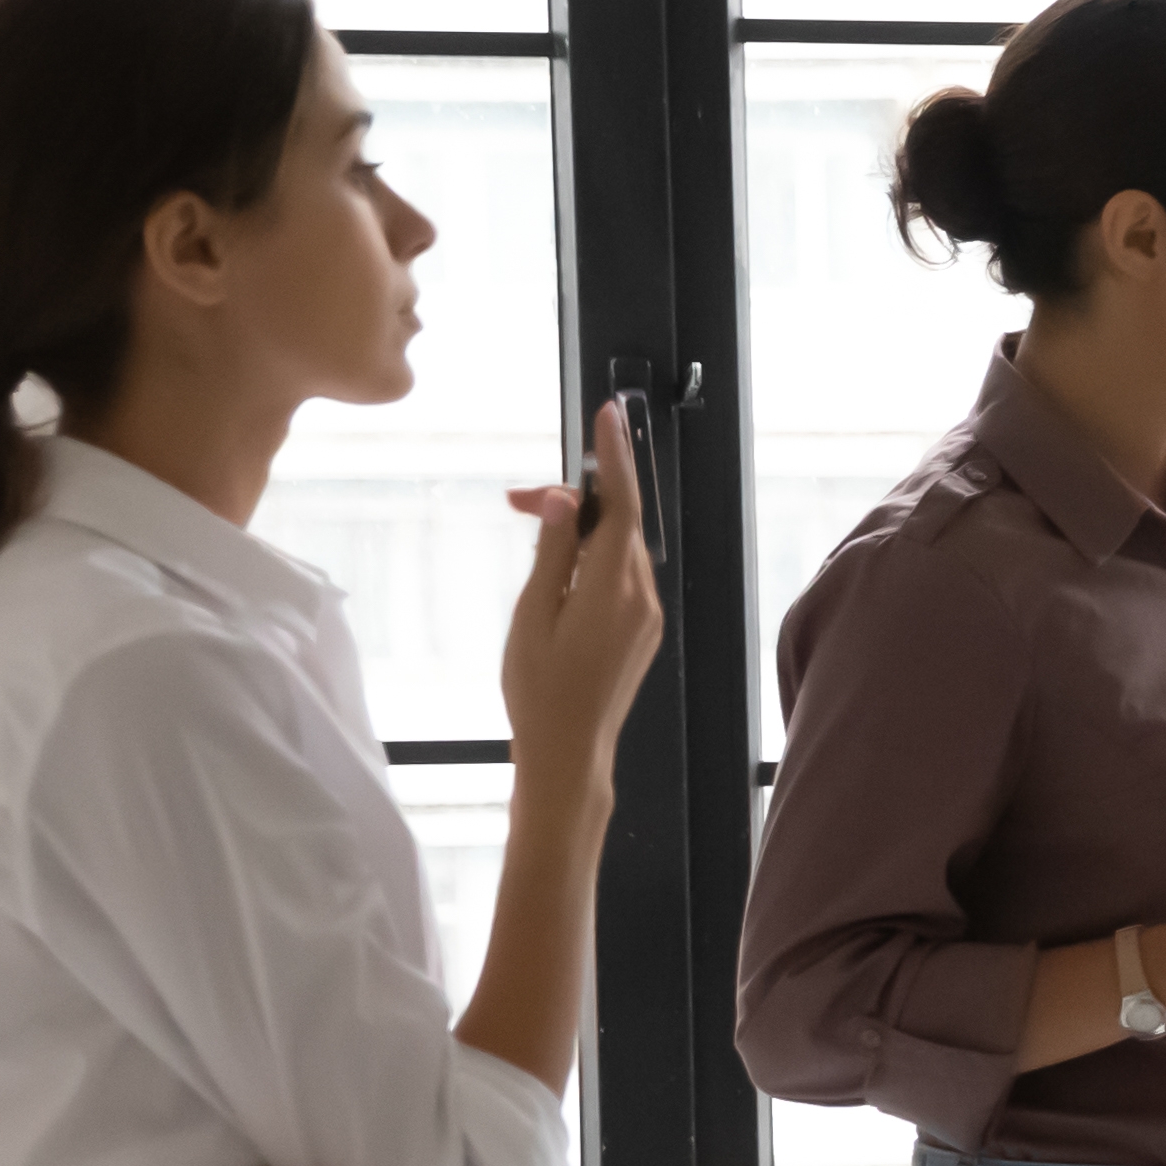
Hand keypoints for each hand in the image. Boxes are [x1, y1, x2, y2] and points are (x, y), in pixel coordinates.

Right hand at [494, 399, 664, 777]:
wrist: (569, 750)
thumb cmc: (540, 690)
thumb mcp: (533, 612)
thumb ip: (554, 551)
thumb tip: (570, 499)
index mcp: (613, 590)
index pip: (623, 506)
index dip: (616, 457)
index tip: (609, 416)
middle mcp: (641, 598)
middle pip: (617, 523)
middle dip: (574, 498)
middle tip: (519, 499)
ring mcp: (647, 615)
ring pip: (619, 547)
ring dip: (581, 528)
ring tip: (531, 521)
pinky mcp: (643, 628)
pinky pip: (621, 574)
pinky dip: (592, 555)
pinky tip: (559, 562)